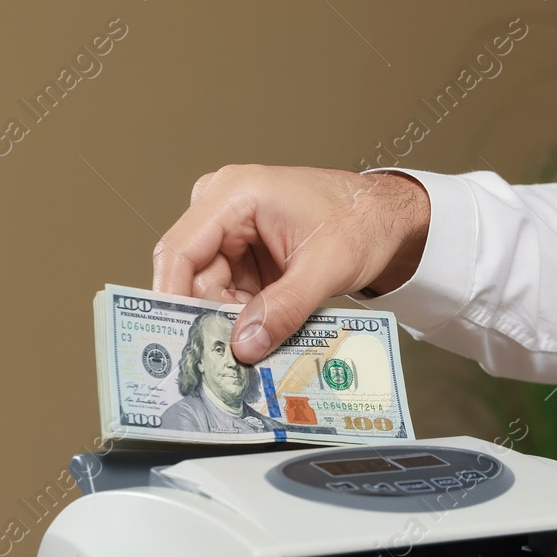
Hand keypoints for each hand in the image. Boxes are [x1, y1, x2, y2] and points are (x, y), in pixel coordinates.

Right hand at [152, 165, 429, 361]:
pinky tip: (262, 337)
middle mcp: (222, 208)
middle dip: (208, 319)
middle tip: (225, 362)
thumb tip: (244, 345)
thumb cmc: (360, 221)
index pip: (180, 250)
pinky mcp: (242, 254)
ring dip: (229, 323)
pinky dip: (243, 318)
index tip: (177, 340)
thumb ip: (284, 308)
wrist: (385, 218)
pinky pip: (228, 294)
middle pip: (192, 276)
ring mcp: (230, 232)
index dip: (171, 298)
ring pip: (209, 291)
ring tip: (254, 351)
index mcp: (234, 194)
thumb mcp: (327, 268)